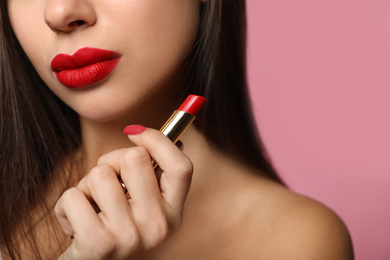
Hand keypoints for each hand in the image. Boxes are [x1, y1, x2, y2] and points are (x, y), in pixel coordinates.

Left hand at [55, 126, 192, 258]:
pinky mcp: (98, 244)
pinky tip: (74, 225)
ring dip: (86, 186)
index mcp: (173, 213)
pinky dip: (66, 206)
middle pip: (135, 158)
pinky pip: (73, 195)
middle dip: (111, 161)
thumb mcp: (143, 209)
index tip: (134, 133)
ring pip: (100, 174)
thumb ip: (151, 177)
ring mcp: (130, 236)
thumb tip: (154, 135)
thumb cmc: (115, 232)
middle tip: (105, 183)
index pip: (181, 166)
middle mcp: (158, 226)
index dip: (159, 140)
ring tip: (90, 208)